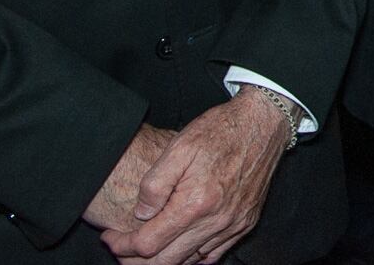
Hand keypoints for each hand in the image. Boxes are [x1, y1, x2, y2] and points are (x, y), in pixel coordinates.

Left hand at [99, 90, 290, 264]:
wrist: (264, 123)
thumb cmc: (220, 131)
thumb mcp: (179, 147)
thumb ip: (154, 185)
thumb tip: (140, 215)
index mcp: (195, 204)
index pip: (148, 243)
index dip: (123, 245)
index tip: (110, 237)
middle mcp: (216, 221)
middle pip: (166, 261)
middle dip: (136, 260)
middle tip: (121, 248)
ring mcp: (233, 225)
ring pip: (189, 261)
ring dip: (163, 260)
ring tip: (146, 249)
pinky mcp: (245, 223)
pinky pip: (213, 255)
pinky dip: (192, 258)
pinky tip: (180, 249)